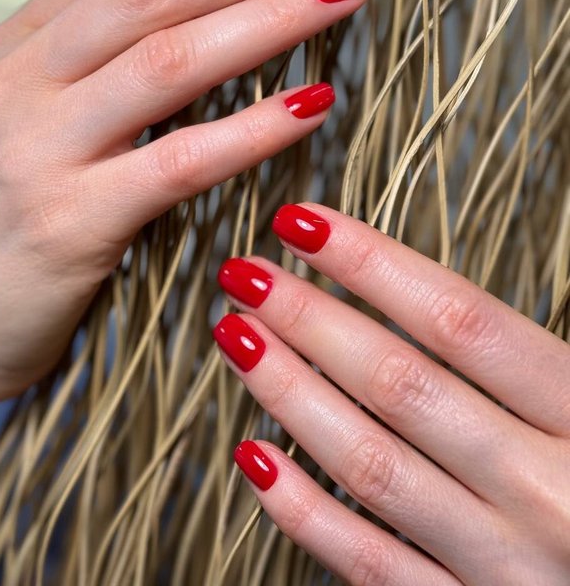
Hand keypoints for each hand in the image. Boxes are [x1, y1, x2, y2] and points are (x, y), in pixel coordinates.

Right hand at [0, 0, 369, 406]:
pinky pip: (177, 164)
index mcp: (21, 47)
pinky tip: (313, 103)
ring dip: (268, 20)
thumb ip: (61, 15)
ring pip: (169, 61)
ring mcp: (42, 152)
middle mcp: (25, 84)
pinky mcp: (72, 225)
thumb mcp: (16, 97)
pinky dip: (251, 131)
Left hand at [214, 203, 569, 585]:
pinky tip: (253, 457)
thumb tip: (428, 297)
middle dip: (308, 319)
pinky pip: (370, 564)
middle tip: (244, 274)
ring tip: (236, 337)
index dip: (371, 263)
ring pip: (371, 466)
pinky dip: (304, 511)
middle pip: (400, 384)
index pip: (460, 320)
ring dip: (290, 393)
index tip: (301, 223)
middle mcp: (548, 489)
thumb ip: (533, 359)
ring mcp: (505, 562)